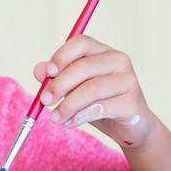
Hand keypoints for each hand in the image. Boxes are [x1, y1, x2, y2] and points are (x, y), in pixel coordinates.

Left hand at [33, 34, 153, 147]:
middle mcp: (119, 61)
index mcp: (103, 52)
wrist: (132, 128)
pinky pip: (99, 109)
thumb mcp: (75, 89)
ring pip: (91, 90)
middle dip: (59, 85)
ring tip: (55, 118)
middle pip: (84, 67)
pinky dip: (79, 117)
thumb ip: (57, 78)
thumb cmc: (100, 104)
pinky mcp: (131, 104)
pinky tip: (70, 123)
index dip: (62, 55)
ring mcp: (129, 81)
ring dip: (67, 105)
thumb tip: (38, 70)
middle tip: (44, 101)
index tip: (48, 72)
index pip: (81, 42)